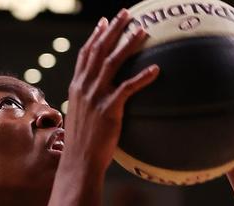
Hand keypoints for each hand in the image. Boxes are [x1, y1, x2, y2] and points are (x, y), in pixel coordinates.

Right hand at [64, 9, 159, 173]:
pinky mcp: (109, 109)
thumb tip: (100, 102)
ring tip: (143, 31)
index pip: (85, 55)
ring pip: (112, 62)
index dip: (95, 36)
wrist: (79, 163)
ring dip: (128, 44)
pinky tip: (156, 69)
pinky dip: (143, 77)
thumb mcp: (81, 119)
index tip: (104, 22)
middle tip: (126, 14)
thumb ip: (89, 104)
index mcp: (77, 88)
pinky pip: (128, 88)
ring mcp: (95, 97)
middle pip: (99, 50)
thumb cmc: (82, 145)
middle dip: (113, 29)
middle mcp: (84, 88)